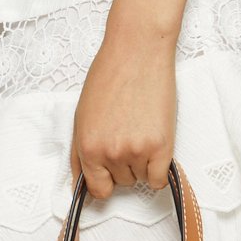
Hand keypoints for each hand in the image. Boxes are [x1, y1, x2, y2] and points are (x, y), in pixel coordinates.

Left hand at [70, 13, 176, 197]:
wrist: (137, 51)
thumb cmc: (109, 77)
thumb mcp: (82, 117)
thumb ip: (80, 154)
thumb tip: (82, 186)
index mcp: (87, 147)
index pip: (97, 189)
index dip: (105, 181)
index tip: (111, 172)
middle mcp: (110, 153)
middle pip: (121, 183)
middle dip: (124, 165)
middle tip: (128, 134)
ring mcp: (136, 151)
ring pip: (141, 178)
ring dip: (143, 162)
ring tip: (141, 130)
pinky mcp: (161, 146)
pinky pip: (159, 179)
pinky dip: (159, 169)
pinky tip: (155, 146)